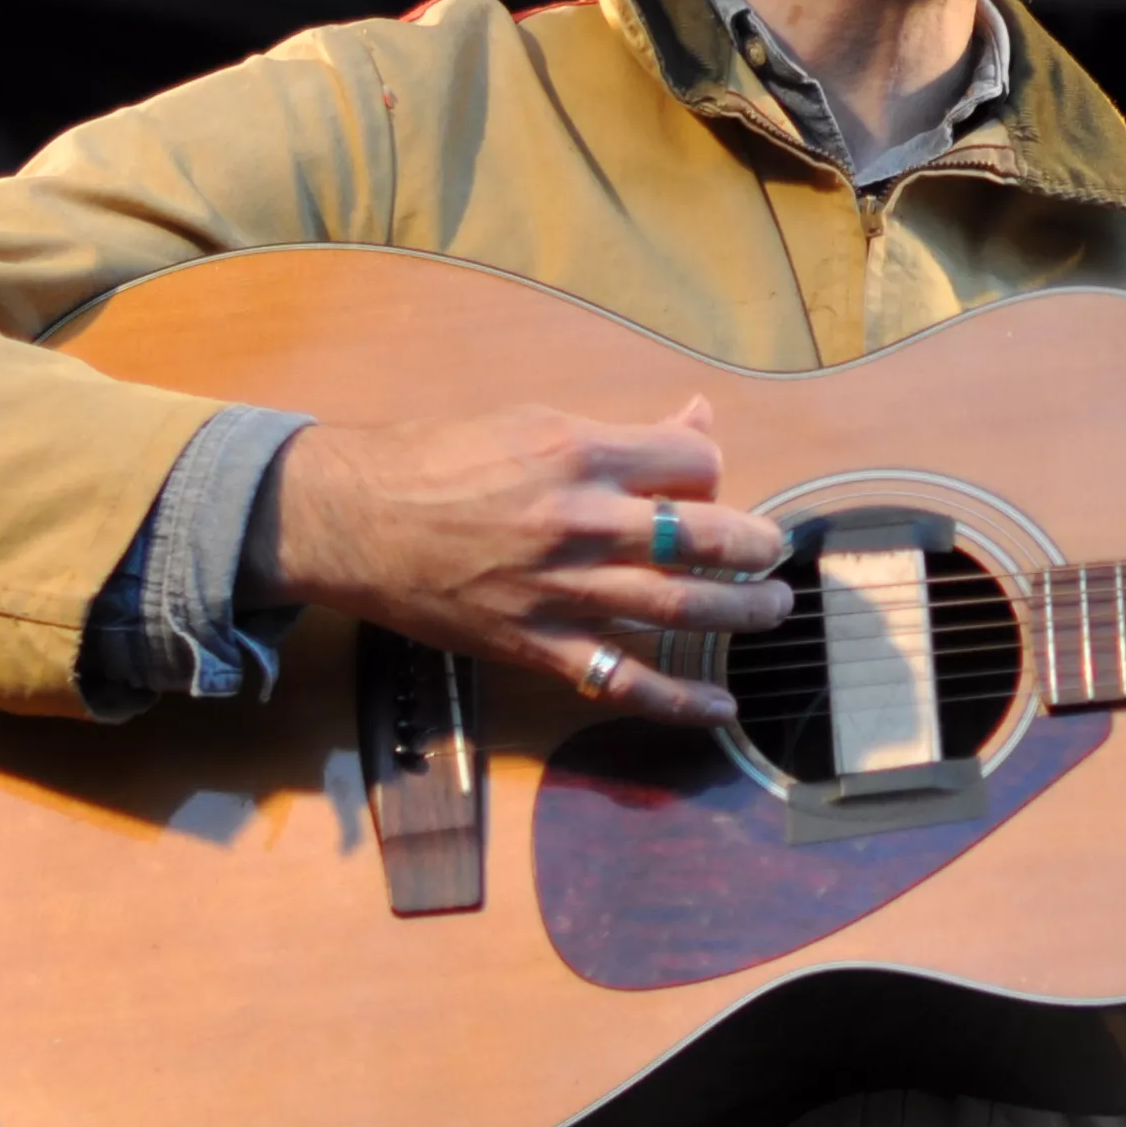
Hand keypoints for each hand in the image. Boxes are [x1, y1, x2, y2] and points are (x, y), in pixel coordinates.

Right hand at [246, 395, 791, 726]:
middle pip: (704, 537)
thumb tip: (698, 419)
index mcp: (580, 452)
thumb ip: (623, 434)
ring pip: (678, 607)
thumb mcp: (533, 422)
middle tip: (773, 552)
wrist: (352, 519)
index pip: (693, 464)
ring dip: (740, 612)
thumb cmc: (440, 461)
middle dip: (755, 546)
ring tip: (772, 607)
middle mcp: (579, 521)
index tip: (708, 487)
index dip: (712, 473)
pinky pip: (620, 680)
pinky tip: (721, 707)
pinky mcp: (534, 645)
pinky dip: (678, 700)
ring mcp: (559, 589)